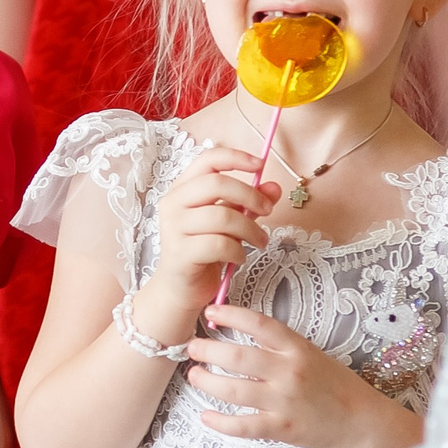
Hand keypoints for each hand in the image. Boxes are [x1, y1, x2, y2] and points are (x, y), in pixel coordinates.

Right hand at [143, 146, 274, 315]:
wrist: (180, 289)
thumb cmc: (203, 251)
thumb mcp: (229, 223)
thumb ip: (248, 204)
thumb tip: (273, 187)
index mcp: (182, 189)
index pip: (208, 159)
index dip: (236, 158)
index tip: (261, 165)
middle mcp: (173, 204)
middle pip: (217, 183)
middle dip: (250, 195)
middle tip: (268, 210)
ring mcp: (174, 228)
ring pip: (222, 216)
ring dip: (250, 229)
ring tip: (260, 241)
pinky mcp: (180, 253)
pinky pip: (220, 245)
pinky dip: (238, 251)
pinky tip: (239, 257)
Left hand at [181, 303, 415, 447]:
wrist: (359, 420)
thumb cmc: (333, 384)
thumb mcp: (310, 354)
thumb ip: (279, 345)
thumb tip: (240, 329)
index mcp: (297, 349)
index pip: (259, 324)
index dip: (231, 315)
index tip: (210, 312)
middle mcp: (289, 372)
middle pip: (238, 358)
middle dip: (208, 351)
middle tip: (192, 347)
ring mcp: (284, 401)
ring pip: (234, 391)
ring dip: (207, 382)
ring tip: (194, 375)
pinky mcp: (281, 428)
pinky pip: (243, 426)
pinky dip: (220, 422)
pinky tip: (205, 416)